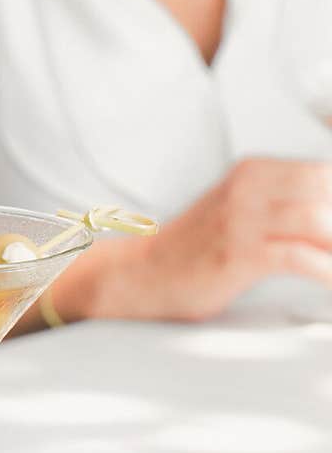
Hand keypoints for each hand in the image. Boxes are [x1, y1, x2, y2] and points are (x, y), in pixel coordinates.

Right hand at [59, 159, 331, 322]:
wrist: (139, 275)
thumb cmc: (191, 252)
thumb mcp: (240, 212)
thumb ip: (284, 208)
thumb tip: (326, 221)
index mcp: (254, 172)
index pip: (324, 172)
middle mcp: (249, 188)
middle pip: (327, 190)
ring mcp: (242, 219)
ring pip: (319, 221)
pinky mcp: (237, 254)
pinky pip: (300, 257)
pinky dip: (327, 271)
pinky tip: (331, 280)